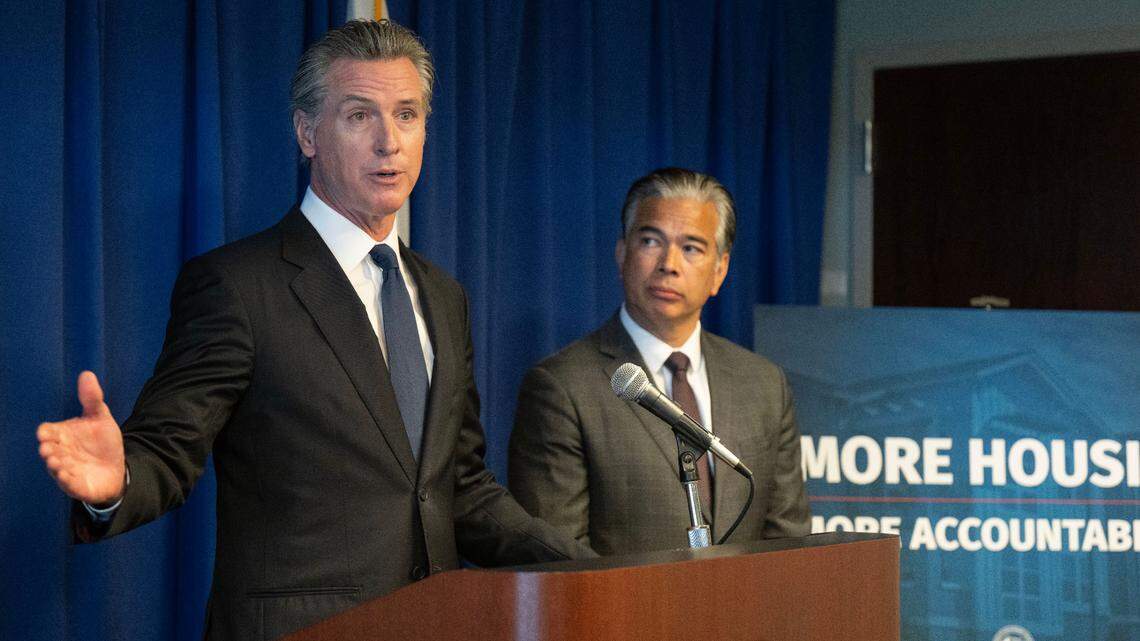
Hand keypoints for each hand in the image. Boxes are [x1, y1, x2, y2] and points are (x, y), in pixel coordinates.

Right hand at [37, 371, 125, 504]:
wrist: (115, 468)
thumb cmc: (102, 442)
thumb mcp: (100, 418)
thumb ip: (92, 398)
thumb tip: (86, 374)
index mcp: (62, 435)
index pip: (47, 432)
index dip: (46, 432)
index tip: (46, 432)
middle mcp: (60, 452)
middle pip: (48, 450)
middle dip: (48, 449)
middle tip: (48, 448)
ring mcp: (66, 470)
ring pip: (56, 468)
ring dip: (55, 465)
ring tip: (56, 461)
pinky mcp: (75, 485)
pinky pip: (68, 484)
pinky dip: (66, 481)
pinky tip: (67, 476)